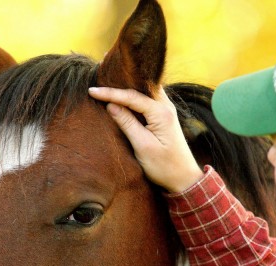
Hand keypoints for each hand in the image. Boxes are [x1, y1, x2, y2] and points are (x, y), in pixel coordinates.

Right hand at [88, 87, 203, 192]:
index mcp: (161, 113)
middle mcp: (166, 107)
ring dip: (127, 87)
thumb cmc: (164, 166)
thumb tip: (111, 105)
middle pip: (140, 87)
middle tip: (100, 77)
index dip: (110, 93)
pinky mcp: (163, 116)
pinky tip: (122, 96)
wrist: (183, 178)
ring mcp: (166, 110)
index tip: (91, 91)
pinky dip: (134, 96)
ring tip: (108, 83)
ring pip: (144, 91)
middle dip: (120, 82)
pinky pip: (147, 99)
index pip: (132, 97)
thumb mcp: (142, 146)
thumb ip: (127, 123)